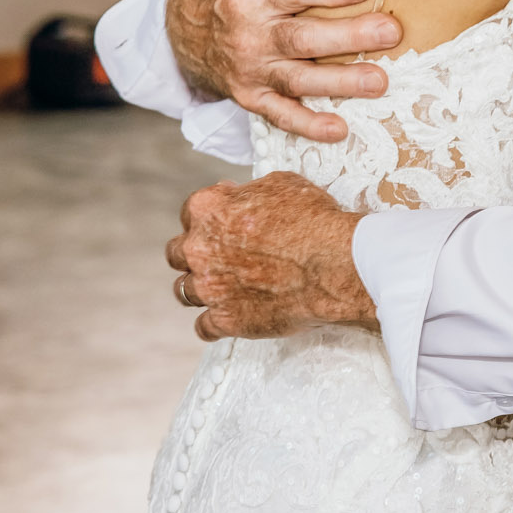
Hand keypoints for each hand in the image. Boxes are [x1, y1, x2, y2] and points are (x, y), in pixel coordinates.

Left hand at [165, 173, 375, 340]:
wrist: (335, 265)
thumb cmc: (314, 221)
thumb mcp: (282, 184)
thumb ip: (250, 193)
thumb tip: (243, 197)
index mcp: (208, 209)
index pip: (190, 212)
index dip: (211, 217)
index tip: (226, 222)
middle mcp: (200, 248)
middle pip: (176, 253)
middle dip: (195, 254)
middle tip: (218, 256)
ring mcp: (210, 287)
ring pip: (183, 291)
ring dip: (201, 288)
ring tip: (220, 289)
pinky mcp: (225, 320)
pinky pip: (203, 328)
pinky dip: (213, 325)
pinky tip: (226, 319)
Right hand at [166, 0, 401, 142]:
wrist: (181, 31)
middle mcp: (250, 37)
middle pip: (302, 40)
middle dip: (348, 37)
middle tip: (390, 33)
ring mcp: (252, 71)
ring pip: (299, 80)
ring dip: (340, 84)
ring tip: (380, 82)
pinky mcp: (252, 98)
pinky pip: (281, 116)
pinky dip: (308, 126)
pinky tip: (339, 130)